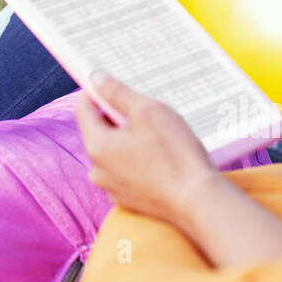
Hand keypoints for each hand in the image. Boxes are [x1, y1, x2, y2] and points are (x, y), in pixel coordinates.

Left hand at [75, 72, 219, 226]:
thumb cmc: (175, 155)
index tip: (111, 83)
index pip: (84, 110)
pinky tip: (160, 157)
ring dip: (128, 138)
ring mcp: (112, 187)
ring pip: (113, 151)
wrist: (198, 202)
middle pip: (99, 131)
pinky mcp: (128, 198)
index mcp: (97, 146)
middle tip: (144, 111)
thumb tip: (96, 79)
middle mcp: (98, 170)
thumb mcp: (147, 112)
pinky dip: (136, 159)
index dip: (96, 92)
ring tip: (157, 136)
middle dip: (117, 117)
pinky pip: (125, 170)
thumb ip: (118, 93)